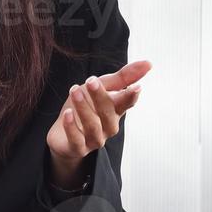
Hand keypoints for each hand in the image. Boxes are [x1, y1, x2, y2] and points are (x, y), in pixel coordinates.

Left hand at [46, 60, 151, 186]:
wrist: (63, 135)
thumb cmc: (85, 108)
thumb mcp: (101, 88)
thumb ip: (122, 77)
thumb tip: (148, 63)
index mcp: (115, 111)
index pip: (126, 103)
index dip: (131, 97)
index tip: (136, 87)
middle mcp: (108, 126)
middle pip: (108, 113)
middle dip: (101, 96)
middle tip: (91, 80)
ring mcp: (94, 139)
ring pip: (92, 125)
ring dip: (84, 108)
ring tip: (74, 90)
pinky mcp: (77, 148)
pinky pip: (77, 140)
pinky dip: (72, 127)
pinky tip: (67, 113)